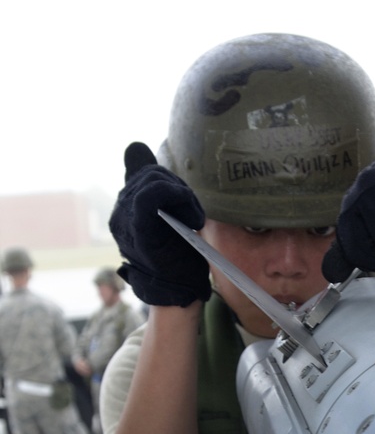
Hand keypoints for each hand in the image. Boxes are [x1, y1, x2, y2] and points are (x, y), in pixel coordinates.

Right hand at [108, 142, 210, 306]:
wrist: (178, 289)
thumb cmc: (176, 253)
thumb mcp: (167, 212)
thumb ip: (152, 184)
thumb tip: (134, 145)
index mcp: (127, 205)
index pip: (143, 170)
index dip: (168, 178)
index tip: (184, 201)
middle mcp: (121, 211)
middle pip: (151, 174)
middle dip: (179, 187)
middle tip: (194, 213)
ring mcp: (126, 220)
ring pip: (152, 182)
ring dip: (182, 196)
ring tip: (193, 219)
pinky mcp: (139, 230)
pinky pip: (149, 198)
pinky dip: (174, 197)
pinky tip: (192, 217)